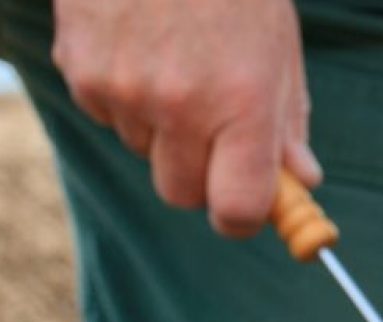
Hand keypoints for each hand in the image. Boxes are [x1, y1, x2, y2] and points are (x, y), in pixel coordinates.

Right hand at [51, 0, 320, 236]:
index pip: (236, 209)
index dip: (242, 216)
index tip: (249, 207)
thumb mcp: (278, 48)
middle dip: (200, 176)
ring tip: (176, 61)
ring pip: (143, 149)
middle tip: (214, 132)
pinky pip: (106, 112)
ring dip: (160, 127)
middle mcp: (181, 104)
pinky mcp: (80, 69)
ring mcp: (124, 89)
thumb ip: (287, 122)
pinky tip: (140, 44)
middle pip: (181, 193)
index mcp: (242, 102)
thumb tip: (302, 182)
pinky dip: (123, 94)